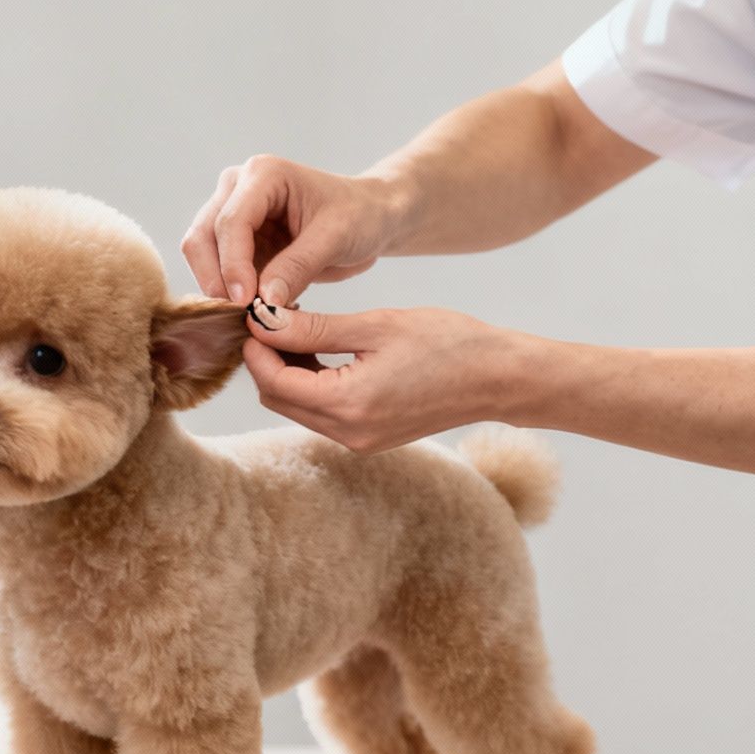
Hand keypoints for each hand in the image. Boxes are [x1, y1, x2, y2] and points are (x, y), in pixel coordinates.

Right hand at [182, 156, 407, 307]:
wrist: (369, 219)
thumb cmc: (359, 216)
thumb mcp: (335, 238)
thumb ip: (297, 267)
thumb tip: (264, 303)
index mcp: (262, 175)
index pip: (231, 221)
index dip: (233, 265)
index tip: (246, 303)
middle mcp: (237, 189)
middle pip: (202, 237)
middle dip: (216, 279)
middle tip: (241, 315)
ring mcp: (232, 215)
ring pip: (201, 256)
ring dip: (220, 289)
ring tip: (254, 314)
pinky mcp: (236, 244)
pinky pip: (218, 272)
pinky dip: (232, 294)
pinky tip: (261, 309)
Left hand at [240, 304, 540, 452]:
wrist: (498, 378)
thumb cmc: (447, 342)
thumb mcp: (375, 326)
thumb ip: (313, 328)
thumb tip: (263, 321)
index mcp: (348, 405)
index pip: (273, 382)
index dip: (256, 348)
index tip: (256, 313)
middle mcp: (349, 433)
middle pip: (278, 399)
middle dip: (267, 360)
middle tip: (275, 317)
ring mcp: (359, 441)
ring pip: (298, 407)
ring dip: (288, 372)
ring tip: (300, 327)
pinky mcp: (370, 438)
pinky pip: (322, 413)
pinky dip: (312, 384)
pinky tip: (323, 350)